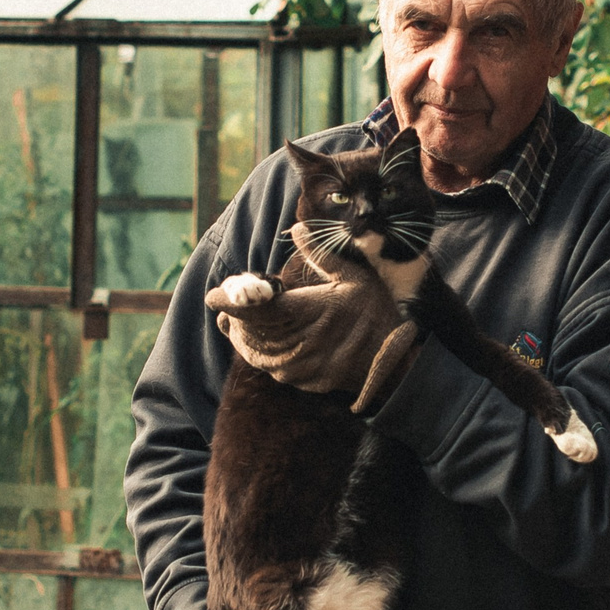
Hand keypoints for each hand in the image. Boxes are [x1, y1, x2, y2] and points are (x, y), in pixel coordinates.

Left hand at [208, 273, 422, 406]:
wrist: (396, 361)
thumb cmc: (375, 312)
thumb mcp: (353, 276)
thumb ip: (320, 254)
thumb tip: (296, 228)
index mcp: (306, 312)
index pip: (256, 308)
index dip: (230, 303)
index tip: (212, 297)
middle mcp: (298, 342)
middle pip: (249, 332)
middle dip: (235, 318)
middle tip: (227, 305)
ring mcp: (299, 367)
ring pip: (255, 353)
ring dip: (244, 337)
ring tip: (239, 322)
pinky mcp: (302, 382)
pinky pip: (270, 368)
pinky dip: (260, 354)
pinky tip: (260, 342)